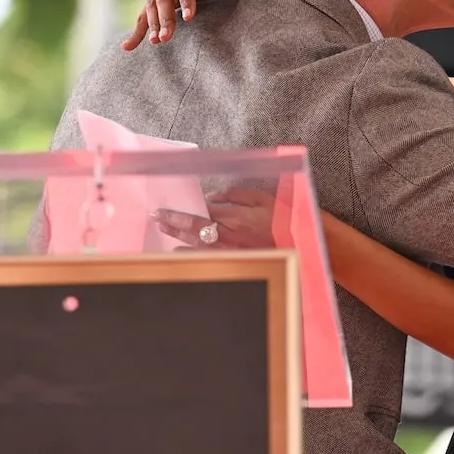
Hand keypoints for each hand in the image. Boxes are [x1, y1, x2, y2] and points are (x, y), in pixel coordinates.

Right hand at [122, 0, 233, 50]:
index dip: (186, 0)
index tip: (188, 18)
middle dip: (165, 18)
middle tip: (167, 36)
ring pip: (151, 8)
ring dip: (152, 25)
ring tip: (156, 41)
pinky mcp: (152, 3)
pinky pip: (142, 18)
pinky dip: (136, 32)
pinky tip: (128, 47)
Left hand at [151, 187, 278, 249]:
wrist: (298, 244)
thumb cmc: (282, 219)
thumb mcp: (263, 198)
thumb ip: (236, 194)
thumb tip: (212, 196)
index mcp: (236, 216)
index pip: (202, 211)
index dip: (182, 210)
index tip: (165, 208)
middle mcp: (229, 233)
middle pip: (195, 227)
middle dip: (173, 222)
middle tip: (156, 217)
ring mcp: (230, 249)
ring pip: (197, 242)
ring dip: (178, 235)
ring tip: (162, 229)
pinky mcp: (235, 258)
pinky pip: (207, 256)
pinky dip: (191, 253)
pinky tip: (178, 250)